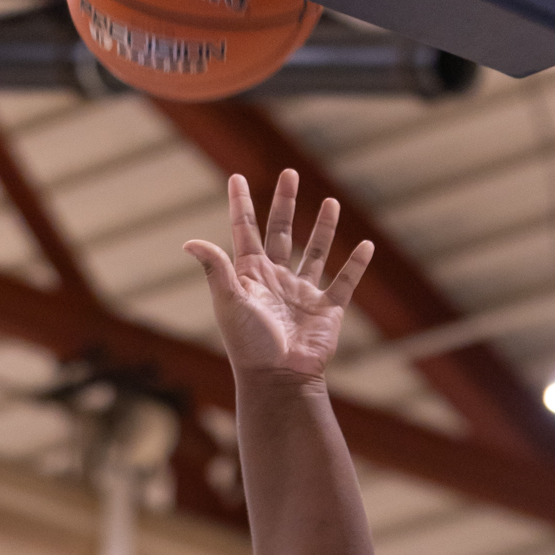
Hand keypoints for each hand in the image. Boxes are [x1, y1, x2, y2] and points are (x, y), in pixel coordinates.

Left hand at [184, 171, 372, 382]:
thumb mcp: (229, 302)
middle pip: (281, 232)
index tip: (235, 178)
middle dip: (285, 203)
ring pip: (315, 252)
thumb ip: (216, 269)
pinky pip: (345, 281)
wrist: (279, 380)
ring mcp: (302, 293)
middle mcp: (276, 279)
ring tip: (330, 201)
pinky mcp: (327, 309)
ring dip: (323, 228)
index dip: (240, 205)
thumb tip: (189, 242)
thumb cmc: (249, 344)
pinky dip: (356, 264)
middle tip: (289, 174)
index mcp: (251, 275)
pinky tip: (365, 245)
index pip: (244, 231)